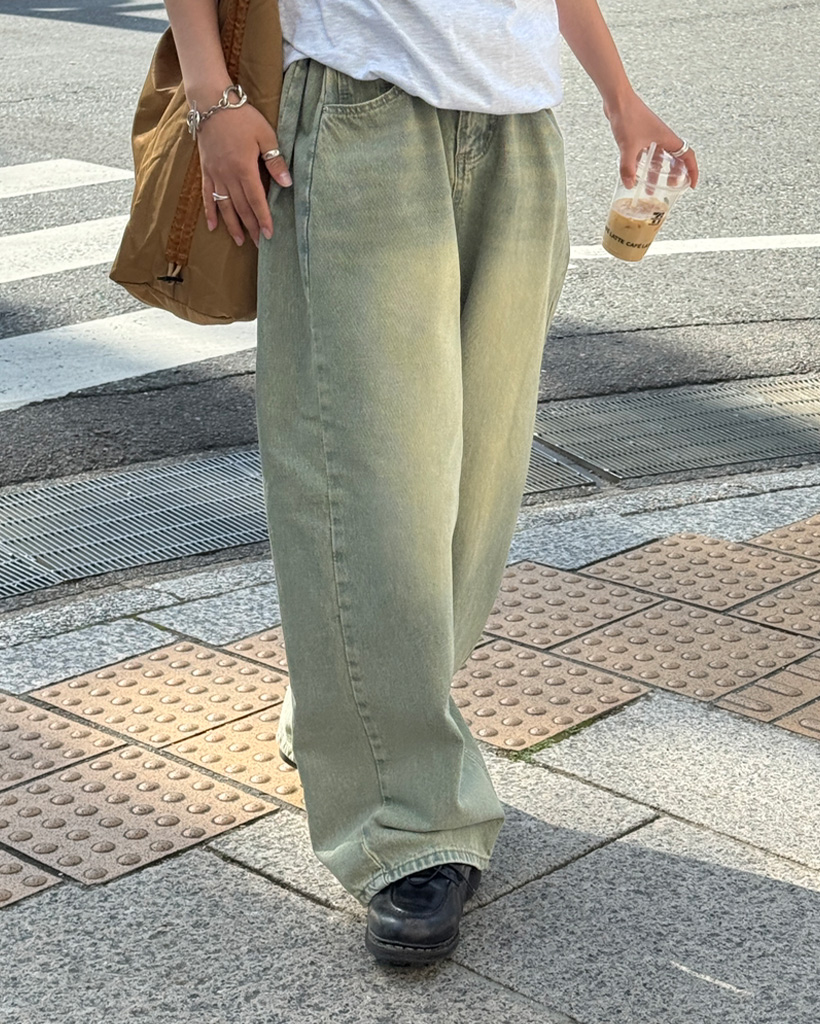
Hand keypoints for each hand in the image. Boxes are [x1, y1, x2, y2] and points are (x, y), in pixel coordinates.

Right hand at [198, 102, 292, 246]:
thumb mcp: (264, 135)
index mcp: (244, 168)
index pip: (256, 200)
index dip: (263, 219)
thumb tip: (287, 184)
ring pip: (225, 205)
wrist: (210, 102)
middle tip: (258, 243)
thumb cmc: (241, 116)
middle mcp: (228, 175)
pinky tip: (213, 226)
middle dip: (251, 227)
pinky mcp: (206, 170)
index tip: (269, 234)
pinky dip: (210, 212)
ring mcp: (215, 174)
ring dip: (233, 225)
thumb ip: (275, 160)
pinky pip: (207, 195)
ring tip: (240, 241)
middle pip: (241, 207)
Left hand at [604, 89, 698, 189]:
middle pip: (674, 159)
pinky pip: (646, 155)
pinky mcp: (639, 136)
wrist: (617, 99)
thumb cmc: (628, 116)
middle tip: (669, 188)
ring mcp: (651, 137)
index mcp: (668, 139)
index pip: (687, 156)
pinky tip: (634, 175)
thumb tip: (629, 185)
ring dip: (655, 173)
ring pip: (658, 159)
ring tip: (649, 189)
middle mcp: (662, 138)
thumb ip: (628, 168)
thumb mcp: (629, 146)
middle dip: (674, 175)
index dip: (693, 171)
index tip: (692, 184)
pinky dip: (643, 165)